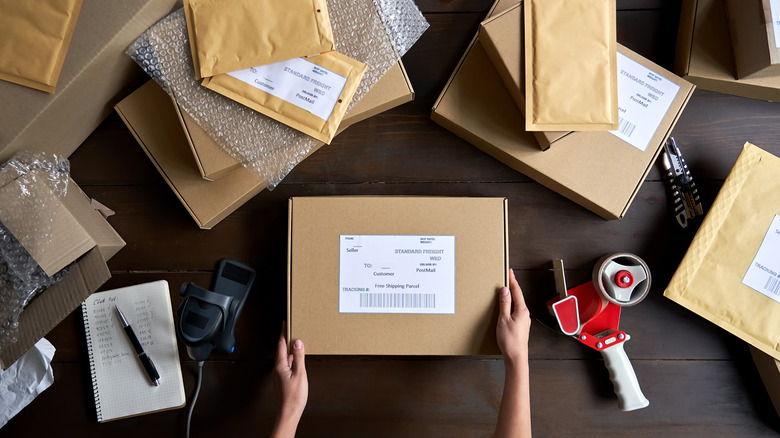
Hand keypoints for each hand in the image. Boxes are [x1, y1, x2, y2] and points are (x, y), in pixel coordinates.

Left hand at [272, 322, 307, 437]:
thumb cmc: (294, 397)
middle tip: (291, 329)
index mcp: (280, 365)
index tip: (284, 323)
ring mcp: (279, 374)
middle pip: (281, 349)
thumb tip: (298, 343)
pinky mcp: (282, 379)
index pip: (281, 344)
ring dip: (289, 349)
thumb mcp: (300, 374)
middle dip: (286, 339)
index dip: (283, 333)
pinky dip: (291, 358)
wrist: (288, 412)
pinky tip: (297, 359)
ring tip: (296, 342)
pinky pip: (286, 364)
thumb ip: (299, 357)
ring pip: (284, 357)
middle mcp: (277, 368)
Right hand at [496, 268, 530, 366]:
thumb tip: (505, 291)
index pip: (517, 291)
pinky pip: (515, 311)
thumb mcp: (503, 319)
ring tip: (504, 291)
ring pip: (516, 304)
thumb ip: (504, 304)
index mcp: (522, 310)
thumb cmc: (510, 341)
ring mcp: (523, 320)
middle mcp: (525, 314)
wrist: (516, 357)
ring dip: (511, 297)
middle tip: (507, 277)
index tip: (510, 271)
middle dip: (512, 287)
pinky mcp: (520, 326)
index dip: (512, 280)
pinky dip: (510, 306)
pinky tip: (505, 307)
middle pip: (518, 297)